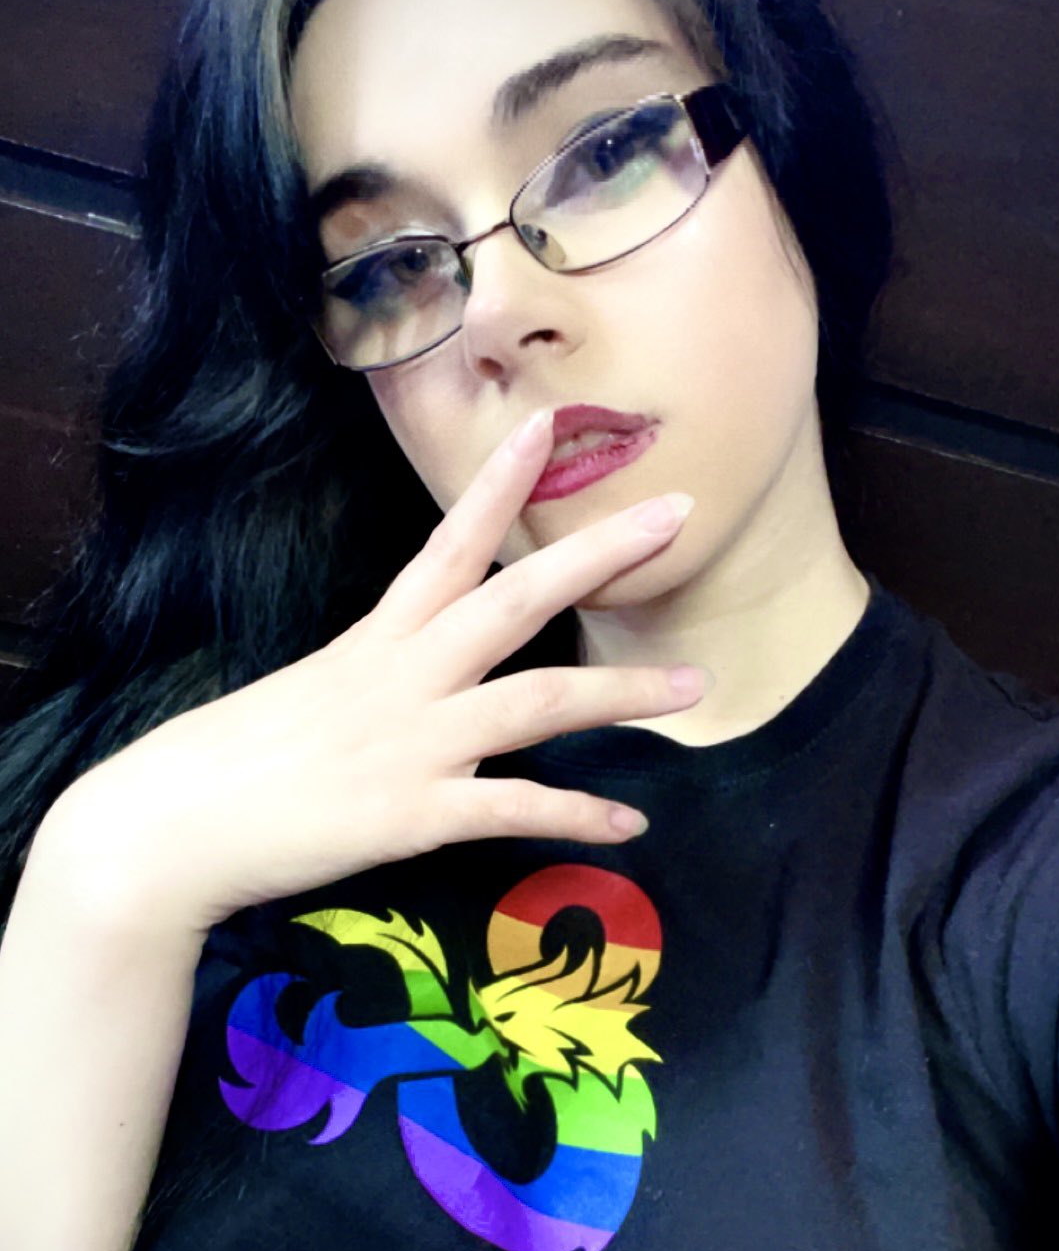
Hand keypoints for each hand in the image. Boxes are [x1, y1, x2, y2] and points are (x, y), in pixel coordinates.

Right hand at [48, 407, 703, 935]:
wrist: (170, 824)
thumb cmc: (234, 760)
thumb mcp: (312, 695)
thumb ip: (376, 679)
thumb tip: (418, 680)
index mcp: (377, 639)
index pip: (449, 542)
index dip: (502, 484)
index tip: (550, 425)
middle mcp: (405, 675)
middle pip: (516, 597)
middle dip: (598, 552)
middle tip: (675, 513)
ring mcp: (414, 741)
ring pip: (539, 702)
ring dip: (623, 693)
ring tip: (695, 684)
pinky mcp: (414, 812)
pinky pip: (516, 809)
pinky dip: (578, 817)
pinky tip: (630, 825)